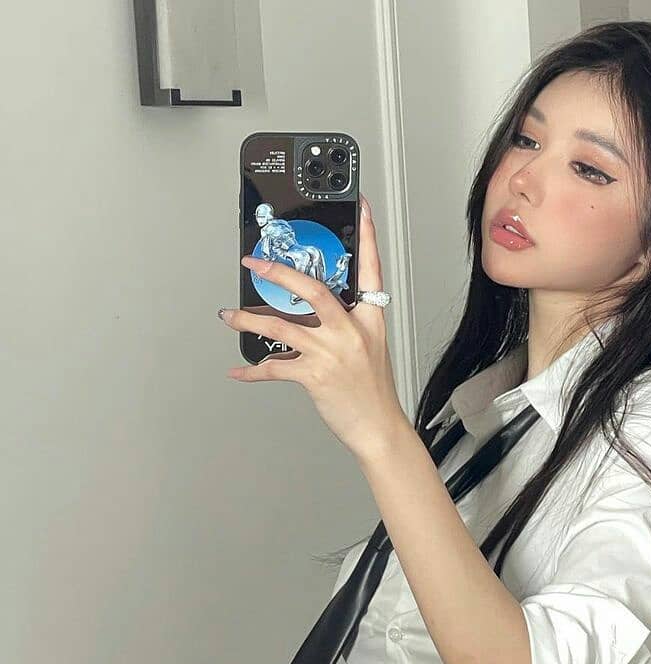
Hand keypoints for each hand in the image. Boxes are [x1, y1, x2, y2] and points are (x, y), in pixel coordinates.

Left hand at [219, 194, 409, 456]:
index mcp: (369, 320)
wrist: (379, 428)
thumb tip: (308, 313)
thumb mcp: (369, 348)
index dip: (367, 237)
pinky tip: (239, 370)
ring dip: (249, 320)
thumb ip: (344, 325)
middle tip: (254, 262)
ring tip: (230, 317)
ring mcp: (332, 353)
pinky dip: (253, 370)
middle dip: (278, 273)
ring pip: (281, 327)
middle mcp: (350, 332)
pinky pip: (275, 369)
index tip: (361, 207)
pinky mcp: (315, 376)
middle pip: (312, 290)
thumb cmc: (373, 392)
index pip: (370, 269)